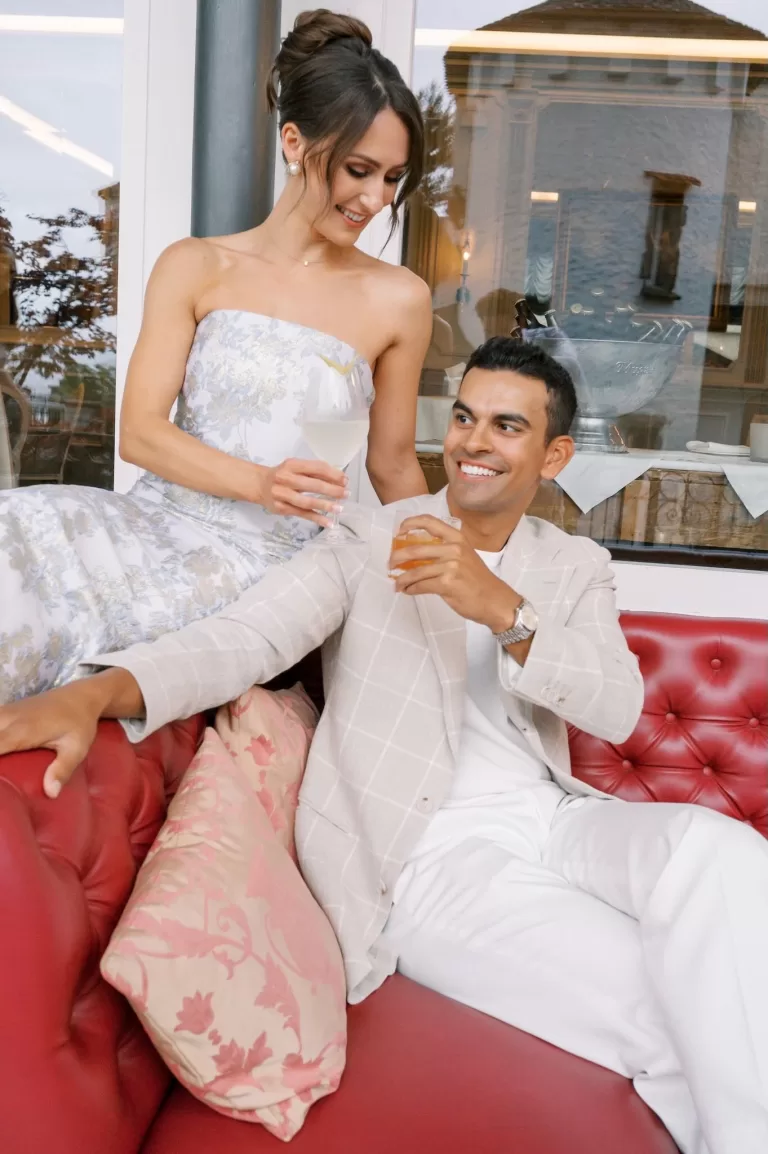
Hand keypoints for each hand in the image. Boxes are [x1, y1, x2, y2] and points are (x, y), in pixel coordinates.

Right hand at [0, 681, 105, 798]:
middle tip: (1, 775)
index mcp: (23, 730)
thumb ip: (62, 769)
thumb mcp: (76, 748)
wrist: (82, 695)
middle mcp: (10, 719)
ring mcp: (7, 711)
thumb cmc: (80, 723)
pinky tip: (1, 745)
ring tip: (1, 765)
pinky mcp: (8, 709)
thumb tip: (50, 793)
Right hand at [256, 458, 347, 526]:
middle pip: (313, 485)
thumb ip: (313, 472)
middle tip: (346, 494)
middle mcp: (286, 478)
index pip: (316, 468)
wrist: (259, 484)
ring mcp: (282, 494)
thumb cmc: (282, 475)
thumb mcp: (295, 467)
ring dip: (325, 505)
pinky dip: (317, 519)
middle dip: (332, 490)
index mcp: (292, 465)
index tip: (345, 480)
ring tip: (339, 508)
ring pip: (307, 501)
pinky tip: (328, 522)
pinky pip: (302, 514)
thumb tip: (338, 479)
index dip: (333, 474)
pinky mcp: (281, 508)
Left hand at [389, 515, 520, 630]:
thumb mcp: (465, 556)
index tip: (399, 532)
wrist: (495, 600)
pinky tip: (407, 591)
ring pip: (416, 571)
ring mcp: (451, 566)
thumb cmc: (478, 580)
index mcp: (457, 538)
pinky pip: (421, 585)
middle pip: (416, 549)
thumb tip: (415, 554)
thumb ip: (444, 551)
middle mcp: (454, 548)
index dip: (411, 523)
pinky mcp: (447, 584)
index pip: (430, 522)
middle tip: (390, 564)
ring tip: (397, 583)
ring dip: (402, 579)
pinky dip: (411, 589)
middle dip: (397, 557)